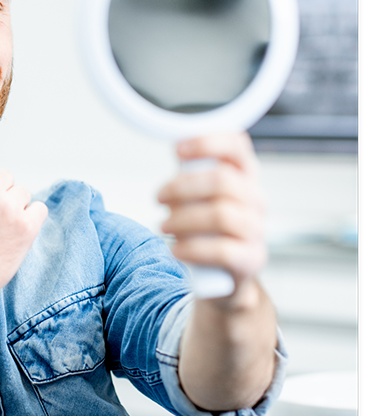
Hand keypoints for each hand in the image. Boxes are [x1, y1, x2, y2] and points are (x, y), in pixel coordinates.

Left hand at [157, 132, 266, 287]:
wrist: (223, 273)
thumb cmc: (207, 224)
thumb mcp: (200, 194)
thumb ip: (191, 171)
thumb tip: (176, 149)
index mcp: (244, 175)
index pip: (237, 146)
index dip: (207, 142)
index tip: (177, 149)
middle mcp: (256, 199)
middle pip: (222, 180)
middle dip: (182, 187)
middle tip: (159, 197)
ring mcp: (256, 229)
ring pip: (221, 215)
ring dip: (183, 219)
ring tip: (164, 225)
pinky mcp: (251, 259)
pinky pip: (222, 250)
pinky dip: (192, 248)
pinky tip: (176, 249)